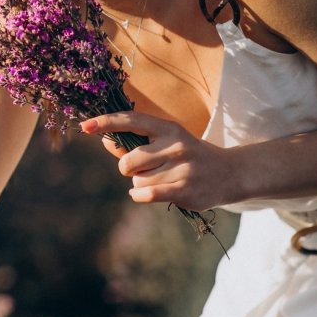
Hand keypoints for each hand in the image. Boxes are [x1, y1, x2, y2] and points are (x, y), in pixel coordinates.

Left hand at [80, 112, 239, 211]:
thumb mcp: (166, 142)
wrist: (231, 173)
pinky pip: (145, 194)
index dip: (106, 122)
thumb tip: (104, 141)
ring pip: (137, 182)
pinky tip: (148, 194)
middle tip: (150, 169)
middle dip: (130, 170)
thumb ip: (134, 143)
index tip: (84, 126)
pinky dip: (140, 196)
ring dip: (142, 184)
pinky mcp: (184, 189)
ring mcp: (182, 167)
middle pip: (128, 162)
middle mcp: (175, 144)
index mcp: (168, 128)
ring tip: (164, 180)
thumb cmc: (188, 157)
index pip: (131, 120)